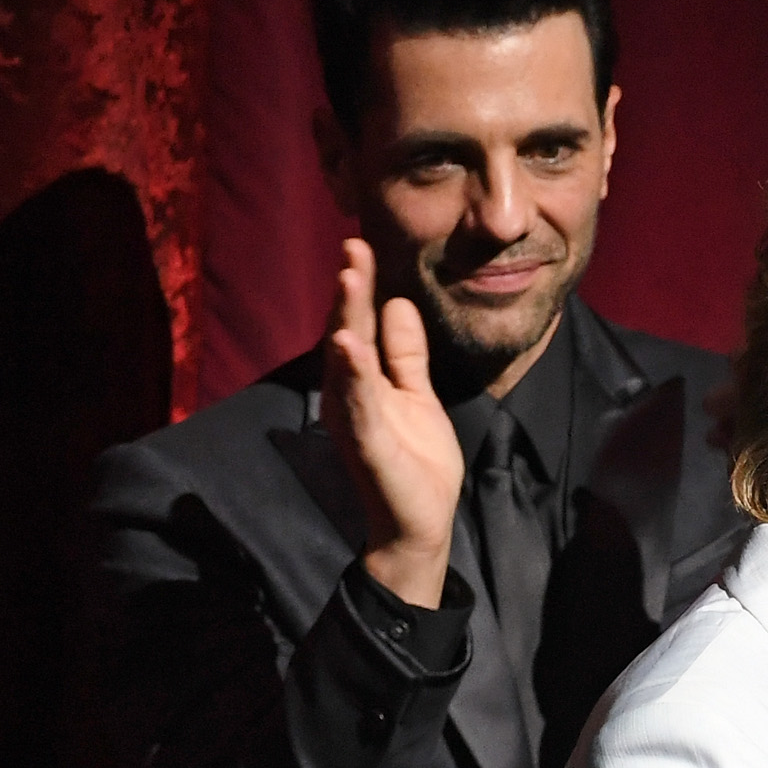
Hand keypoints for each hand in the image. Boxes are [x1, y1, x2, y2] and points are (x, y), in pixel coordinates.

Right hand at [324, 237, 461, 604]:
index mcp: (364, 381)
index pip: (361, 325)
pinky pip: (358, 404)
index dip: (361, 287)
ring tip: (348, 280)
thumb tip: (397, 303)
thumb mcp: (416, 394)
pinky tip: (348, 346)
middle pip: (348, 333)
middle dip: (351, 291)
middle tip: (352, 247)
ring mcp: (355, 418)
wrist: (420, 522)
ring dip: (346, 320)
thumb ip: (405, 353)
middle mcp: (350, 394)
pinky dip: (353, 375)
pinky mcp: (366, 443)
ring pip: (347, 362)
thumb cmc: (416, 462)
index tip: (361, 245)